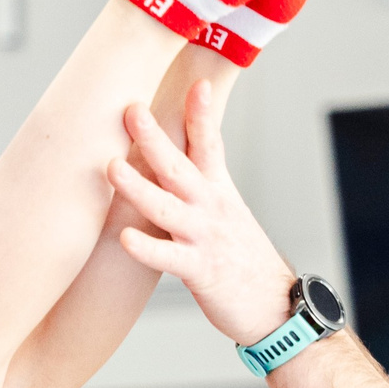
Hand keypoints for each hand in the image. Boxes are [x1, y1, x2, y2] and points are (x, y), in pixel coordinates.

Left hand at [108, 78, 296, 346]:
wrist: (276, 306)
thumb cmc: (240, 258)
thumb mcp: (225, 211)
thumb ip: (197, 185)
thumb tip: (166, 160)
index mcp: (217, 190)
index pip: (210, 143)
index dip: (202, 113)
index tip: (197, 81)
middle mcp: (211, 207)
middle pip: (180, 166)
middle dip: (154, 137)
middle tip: (131, 110)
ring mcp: (206, 238)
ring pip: (167, 208)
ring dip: (139, 187)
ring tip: (112, 167)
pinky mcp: (200, 271)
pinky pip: (169, 258)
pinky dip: (148, 248)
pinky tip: (125, 238)